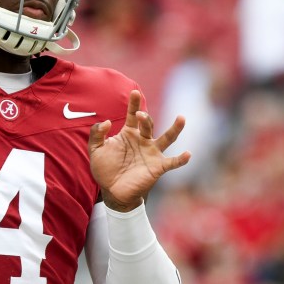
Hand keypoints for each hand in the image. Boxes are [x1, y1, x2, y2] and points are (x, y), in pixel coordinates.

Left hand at [88, 90, 190, 211]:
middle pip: (148, 124)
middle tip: (139, 115)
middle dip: (144, 118)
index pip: (132, 115)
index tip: (134, 92)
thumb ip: (96, 134)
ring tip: (181, 118)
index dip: (133, 103)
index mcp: (128, 134)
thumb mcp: (95, 150)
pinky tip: (187, 154)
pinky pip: (172, 162)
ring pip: (167, 138)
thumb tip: (106, 122)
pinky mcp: (158, 167)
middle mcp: (143, 140)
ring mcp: (152, 153)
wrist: (112, 191)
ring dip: (175, 129)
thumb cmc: (105, 169)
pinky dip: (180, 159)